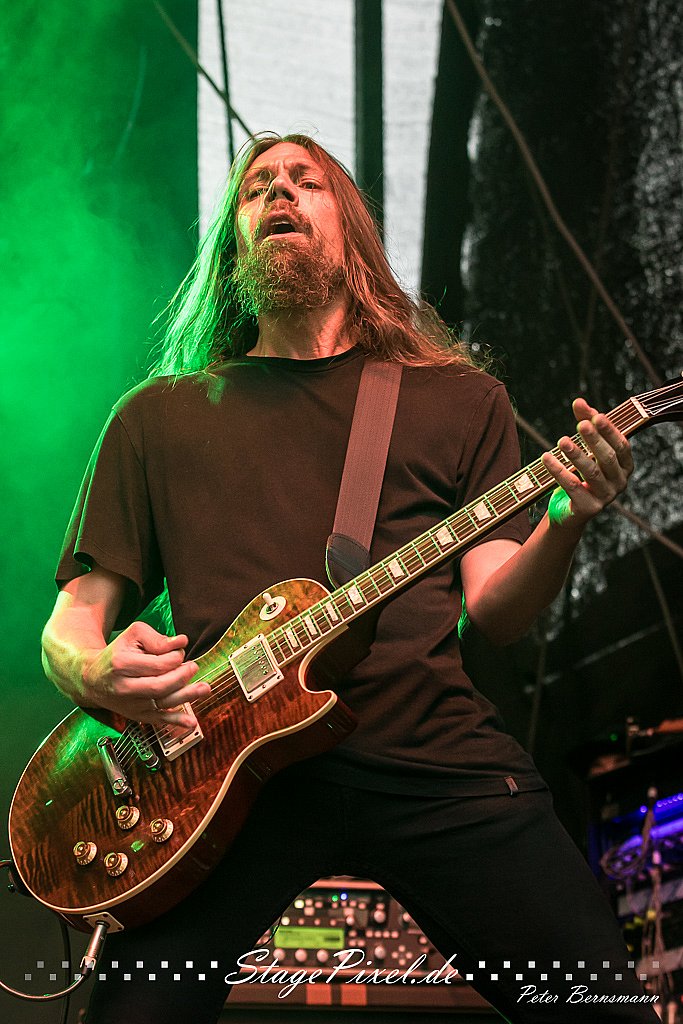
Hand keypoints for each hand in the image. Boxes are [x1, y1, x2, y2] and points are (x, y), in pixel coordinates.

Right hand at [82, 621, 209, 728]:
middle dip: (182, 676)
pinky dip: (176, 722)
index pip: (158, 664)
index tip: (179, 652)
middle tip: (193, 667)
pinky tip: (191, 722)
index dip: (175, 657)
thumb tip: (181, 642)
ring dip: (186, 696)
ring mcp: (131, 704)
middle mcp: (125, 688)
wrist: (92, 679)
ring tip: (204, 688)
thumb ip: (157, 638)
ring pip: (162, 703)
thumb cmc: (117, 654)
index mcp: (122, 665)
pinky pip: (158, 720)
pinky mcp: (136, 716)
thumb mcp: (132, 636)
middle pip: (160, 686)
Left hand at [541, 398, 633, 530]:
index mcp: (624, 466)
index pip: (622, 445)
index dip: (610, 431)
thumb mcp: (586, 448)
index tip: (596, 416)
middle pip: (608, 458)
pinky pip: (573, 487)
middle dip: (594, 440)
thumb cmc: (581, 475)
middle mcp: (619, 482)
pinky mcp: (589, 508)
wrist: (570, 512)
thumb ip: (586, 424)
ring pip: (592, 472)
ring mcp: (606, 497)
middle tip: (581, 425)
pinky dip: (559, 471)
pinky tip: (547, 458)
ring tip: (562, 441)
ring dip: (576, 455)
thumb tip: (579, 401)